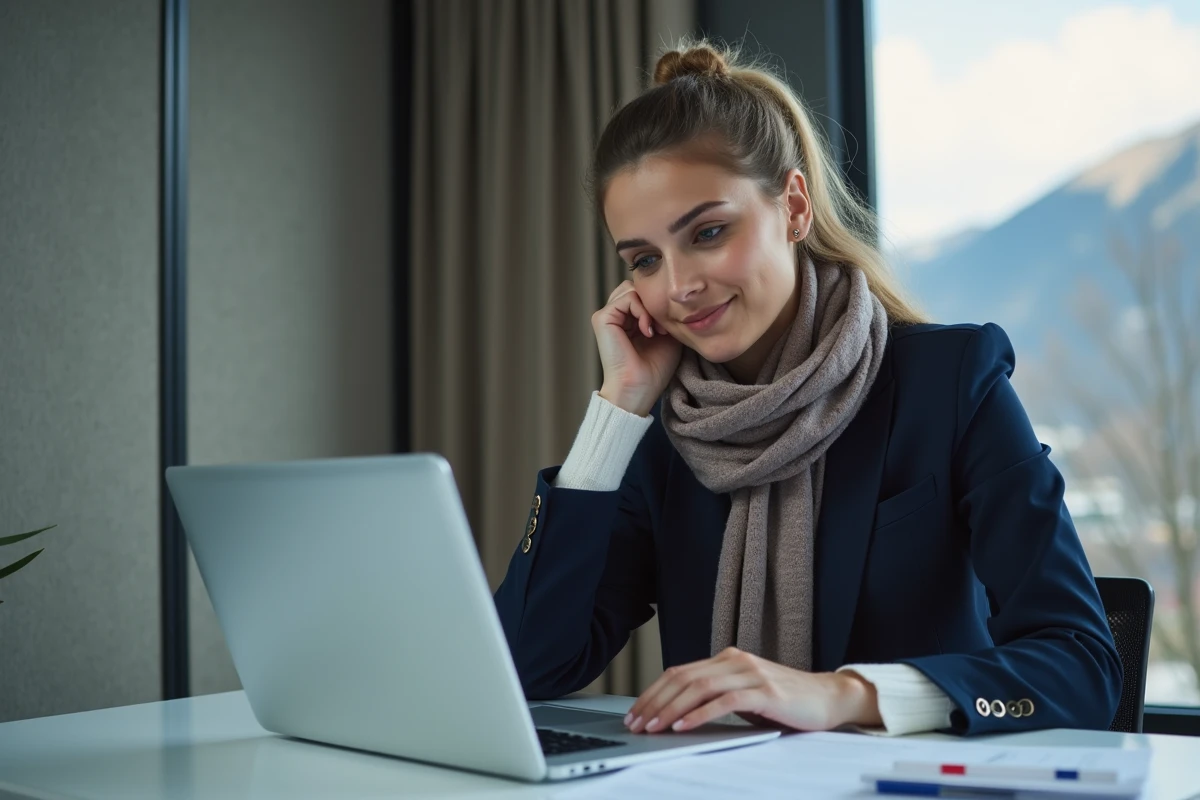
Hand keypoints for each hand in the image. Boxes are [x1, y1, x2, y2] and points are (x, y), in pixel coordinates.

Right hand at [592, 280, 682, 416]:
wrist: (639, 388)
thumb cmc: (653, 369)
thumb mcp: (666, 334)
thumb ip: (664, 313)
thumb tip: (668, 295)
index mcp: (628, 320)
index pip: (643, 293)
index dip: (658, 305)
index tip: (667, 330)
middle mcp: (615, 316)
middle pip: (636, 286)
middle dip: (653, 303)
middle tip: (662, 329)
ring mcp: (607, 316)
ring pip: (632, 288)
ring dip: (649, 307)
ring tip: (655, 330)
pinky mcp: (602, 318)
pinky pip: (627, 297)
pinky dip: (642, 311)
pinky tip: (647, 331)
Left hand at [623, 647, 881, 733]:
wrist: (829, 698)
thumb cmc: (786, 701)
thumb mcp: (745, 694)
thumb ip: (717, 695)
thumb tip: (679, 712)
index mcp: (727, 659)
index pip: (680, 673)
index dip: (654, 692)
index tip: (636, 712)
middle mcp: (735, 660)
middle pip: (683, 678)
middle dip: (655, 701)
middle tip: (637, 722)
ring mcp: (751, 674)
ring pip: (699, 688)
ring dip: (671, 709)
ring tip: (654, 726)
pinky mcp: (765, 691)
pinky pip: (724, 701)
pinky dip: (700, 714)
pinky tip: (684, 726)